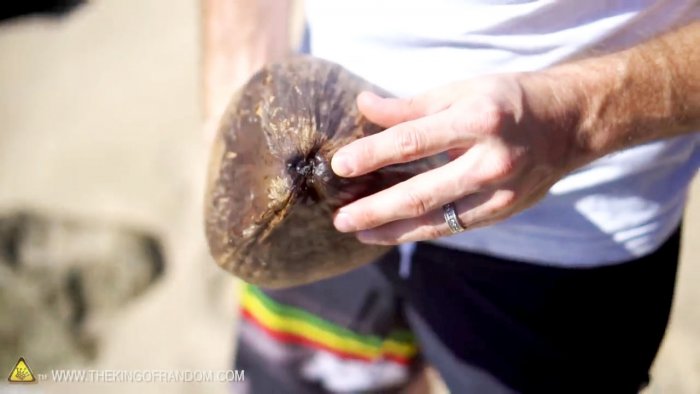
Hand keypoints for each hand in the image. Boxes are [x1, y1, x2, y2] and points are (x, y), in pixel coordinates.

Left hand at [330, 73, 591, 243]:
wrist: (569, 123)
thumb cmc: (509, 100)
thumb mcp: (462, 90)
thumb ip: (411, 105)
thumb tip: (364, 106)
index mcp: (479, 120)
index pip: (413, 142)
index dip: (373, 155)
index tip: (341, 166)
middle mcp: (491, 161)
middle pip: (421, 194)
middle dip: (376, 211)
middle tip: (341, 220)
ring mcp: (500, 193)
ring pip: (437, 221)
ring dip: (393, 231)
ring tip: (359, 233)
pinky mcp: (502, 212)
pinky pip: (453, 226)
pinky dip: (420, 230)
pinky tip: (394, 232)